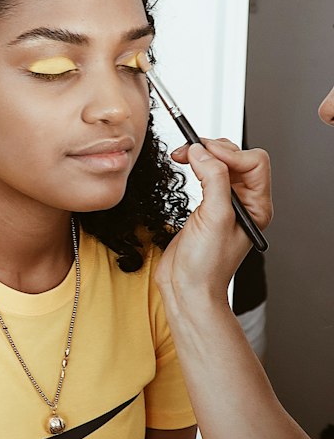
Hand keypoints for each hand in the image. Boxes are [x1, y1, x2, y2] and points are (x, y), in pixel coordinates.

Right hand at [157, 138, 271, 304]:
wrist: (187, 288)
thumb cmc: (207, 266)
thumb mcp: (215, 218)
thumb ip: (212, 179)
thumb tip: (201, 151)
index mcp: (257, 206)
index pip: (254, 162)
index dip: (230, 154)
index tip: (206, 156)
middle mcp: (244, 202)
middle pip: (236, 157)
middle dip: (213, 150)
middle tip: (189, 152)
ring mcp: (224, 203)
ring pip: (219, 162)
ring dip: (201, 154)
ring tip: (182, 156)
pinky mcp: (205, 205)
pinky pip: (204, 173)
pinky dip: (194, 164)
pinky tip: (183, 164)